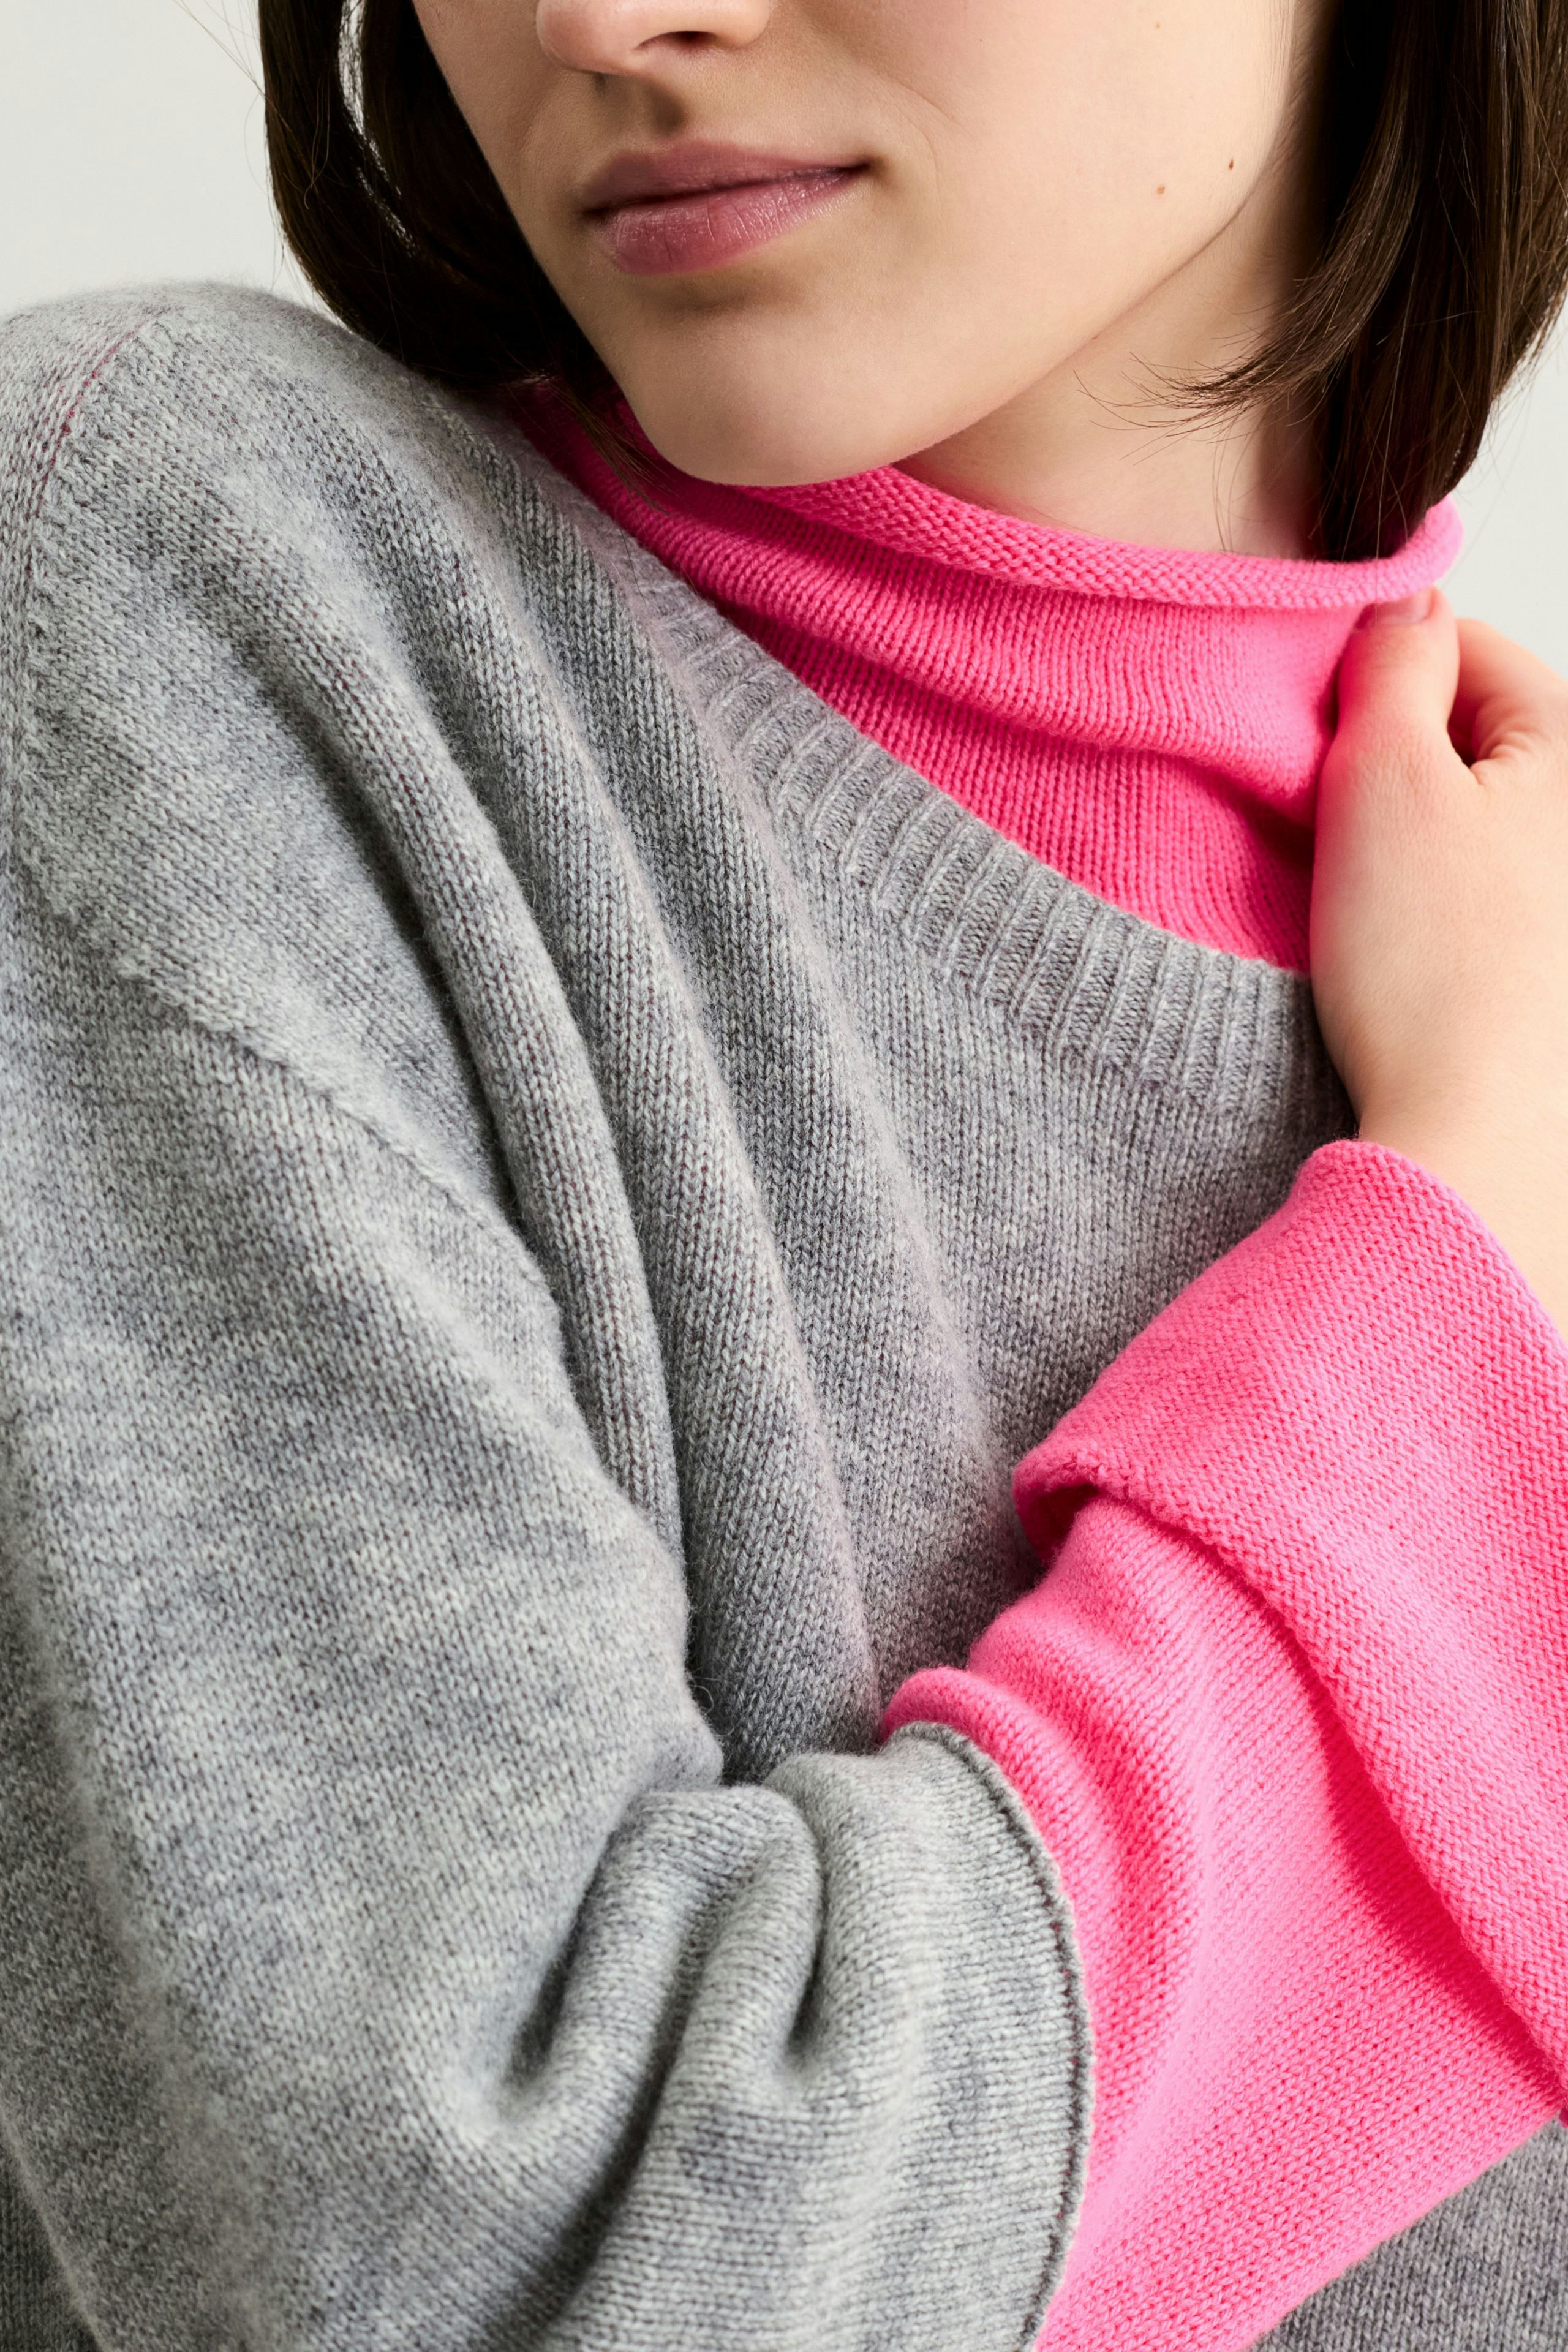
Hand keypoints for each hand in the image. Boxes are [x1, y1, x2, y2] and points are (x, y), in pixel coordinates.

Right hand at [1311, 589, 1567, 1337]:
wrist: (1469, 1136)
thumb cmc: (1433, 971)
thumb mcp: (1383, 780)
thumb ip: (1391, 667)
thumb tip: (1404, 603)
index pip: (1460, 648)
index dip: (1370, 682)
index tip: (1315, 737)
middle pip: (1468, 734)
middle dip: (1390, 762)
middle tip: (1331, 825)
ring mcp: (1564, 897)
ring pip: (1466, 814)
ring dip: (1404, 837)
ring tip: (1367, 900)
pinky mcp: (1543, 964)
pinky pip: (1473, 889)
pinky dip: (1427, 903)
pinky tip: (1400, 951)